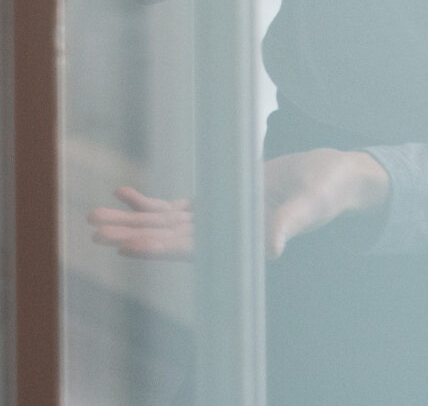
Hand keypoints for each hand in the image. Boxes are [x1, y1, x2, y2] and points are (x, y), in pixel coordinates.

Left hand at [87, 149, 388, 261]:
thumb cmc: (326, 193)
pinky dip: (150, 202)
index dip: (158, 247)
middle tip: (95, 230)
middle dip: (131, 234)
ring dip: (132, 220)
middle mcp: (224, 237)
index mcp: (243, 243)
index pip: (191, 249)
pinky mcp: (216, 203)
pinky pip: (175, 207)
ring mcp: (218, 221)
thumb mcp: (310, 206)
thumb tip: (272, 250)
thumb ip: (289, 225)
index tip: (126, 247)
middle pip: (168, 237)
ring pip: (165, 223)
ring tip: (96, 216)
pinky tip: (124, 193)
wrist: (332, 178)